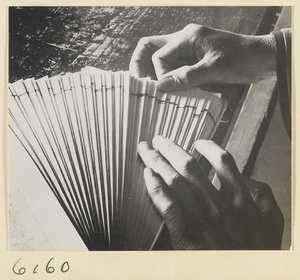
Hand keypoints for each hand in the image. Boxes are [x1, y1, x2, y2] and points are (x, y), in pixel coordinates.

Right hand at [130, 24, 276, 91]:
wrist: (262, 59)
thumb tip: (160, 86)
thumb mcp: (214, 69)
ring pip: (161, 61)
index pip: (158, 55)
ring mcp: (188, 51)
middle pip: (151, 49)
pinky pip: (174, 69)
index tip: (167, 90)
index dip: (159, 75)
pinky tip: (171, 92)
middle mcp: (183, 41)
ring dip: (156, 76)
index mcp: (187, 37)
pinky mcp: (193, 61)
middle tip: (139, 86)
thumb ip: (187, 76)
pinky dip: (170, 80)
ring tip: (154, 92)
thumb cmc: (242, 59)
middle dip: (142, 67)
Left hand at [138, 136, 283, 249]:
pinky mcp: (185, 237)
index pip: (222, 161)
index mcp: (240, 200)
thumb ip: (265, 198)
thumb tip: (250, 178)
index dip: (207, 146)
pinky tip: (147, 176)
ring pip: (174, 182)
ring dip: (157, 162)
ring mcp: (200, 221)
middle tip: (158, 139)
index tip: (197, 142)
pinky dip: (156, 189)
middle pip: (189, 166)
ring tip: (145, 150)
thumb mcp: (272, 224)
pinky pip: (168, 208)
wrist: (239, 278)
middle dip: (170, 148)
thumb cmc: (254, 254)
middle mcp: (218, 205)